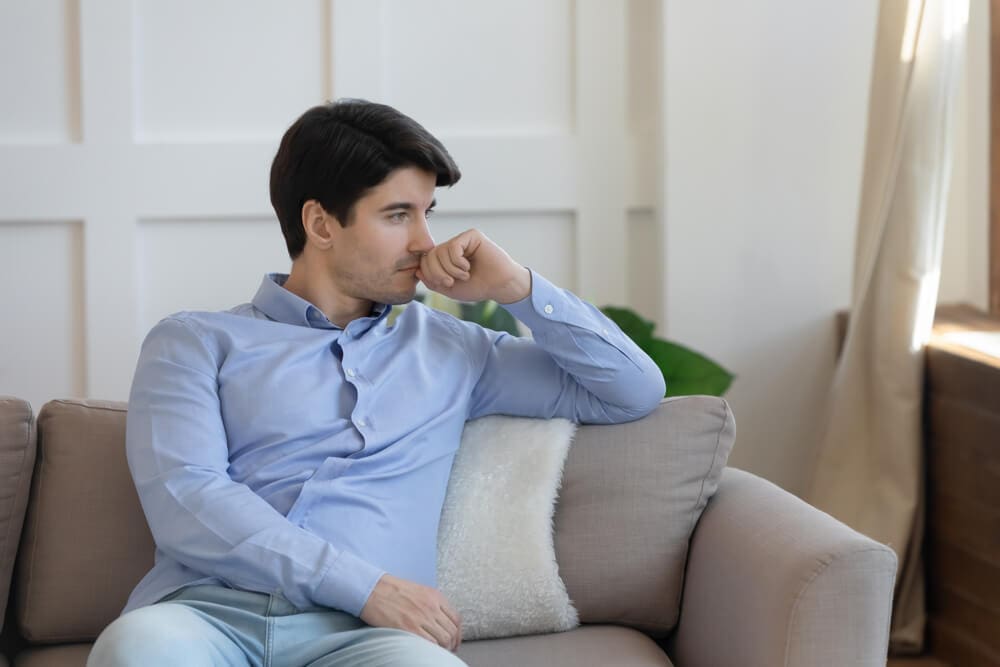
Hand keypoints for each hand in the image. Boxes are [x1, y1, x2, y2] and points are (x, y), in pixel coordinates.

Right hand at [359, 574, 462, 651]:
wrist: (373, 590)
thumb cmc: (392, 590)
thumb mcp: (419, 591)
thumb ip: (432, 603)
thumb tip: (441, 622)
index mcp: (435, 596)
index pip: (456, 619)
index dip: (458, 634)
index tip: (455, 641)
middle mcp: (432, 607)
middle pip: (451, 631)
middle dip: (452, 644)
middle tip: (448, 650)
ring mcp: (421, 618)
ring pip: (444, 640)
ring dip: (444, 649)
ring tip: (438, 653)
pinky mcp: (409, 629)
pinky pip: (429, 644)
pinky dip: (432, 650)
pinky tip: (428, 652)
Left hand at [416, 229, 530, 303]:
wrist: (499, 286)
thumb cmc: (477, 287)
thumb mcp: (449, 289)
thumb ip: (432, 281)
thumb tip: (417, 270)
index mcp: (445, 259)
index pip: (424, 261)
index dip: (429, 274)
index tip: (445, 284)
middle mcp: (451, 247)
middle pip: (429, 255)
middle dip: (438, 273)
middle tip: (452, 282)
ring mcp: (461, 240)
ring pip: (440, 251)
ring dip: (451, 270)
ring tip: (465, 274)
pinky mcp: (471, 236)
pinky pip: (453, 247)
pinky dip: (458, 262)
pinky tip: (468, 266)